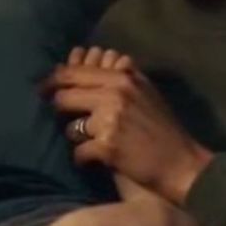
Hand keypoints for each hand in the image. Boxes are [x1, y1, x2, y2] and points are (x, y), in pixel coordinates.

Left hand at [44, 47, 212, 203]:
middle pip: (64, 97)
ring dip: (77, 137)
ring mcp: (109, 121)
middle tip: (60, 118)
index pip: (74, 73)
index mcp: (121, 78)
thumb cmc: (162, 127)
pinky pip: (78, 152)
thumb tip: (80, 62)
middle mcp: (114, 95)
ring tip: (92, 142)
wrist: (182, 163)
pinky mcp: (107, 147)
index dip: (52, 80)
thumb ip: (117, 75)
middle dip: (58, 110)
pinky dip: (83, 158)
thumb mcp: (144, 91)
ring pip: (70, 128)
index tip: (43, 89)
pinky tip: (95, 160)